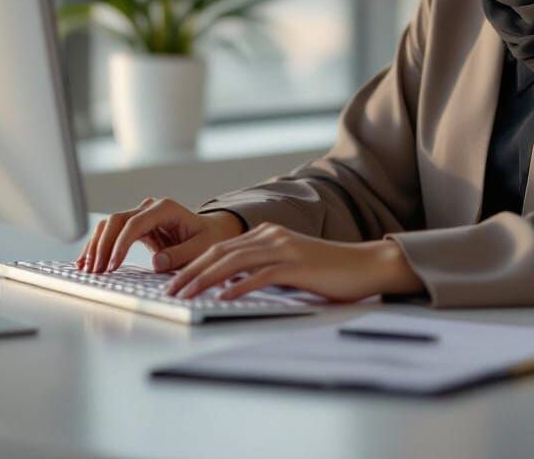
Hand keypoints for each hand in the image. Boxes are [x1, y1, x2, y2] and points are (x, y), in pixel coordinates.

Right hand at [76, 196, 244, 273]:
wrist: (211, 232)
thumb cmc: (208, 238)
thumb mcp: (202, 248)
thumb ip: (180, 254)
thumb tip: (157, 262)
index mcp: (166, 208)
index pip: (135, 222)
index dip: (120, 243)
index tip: (112, 265)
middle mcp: (150, 207)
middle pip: (117, 220)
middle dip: (103, 245)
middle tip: (95, 270)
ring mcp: (141, 215)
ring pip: (109, 225)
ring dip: (96, 246)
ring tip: (86, 269)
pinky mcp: (135, 226)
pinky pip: (112, 233)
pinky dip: (99, 246)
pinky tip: (87, 261)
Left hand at [163, 222, 422, 302]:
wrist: (364, 265)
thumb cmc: (328, 271)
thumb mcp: (288, 266)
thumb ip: (262, 269)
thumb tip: (229, 286)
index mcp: (267, 234)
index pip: (221, 248)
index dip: (194, 264)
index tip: (174, 282)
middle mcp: (271, 236)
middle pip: (221, 252)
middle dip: (191, 272)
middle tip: (169, 291)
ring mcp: (284, 248)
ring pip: (234, 262)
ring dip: (205, 280)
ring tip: (185, 296)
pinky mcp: (297, 265)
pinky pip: (261, 275)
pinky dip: (238, 287)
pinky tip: (221, 299)